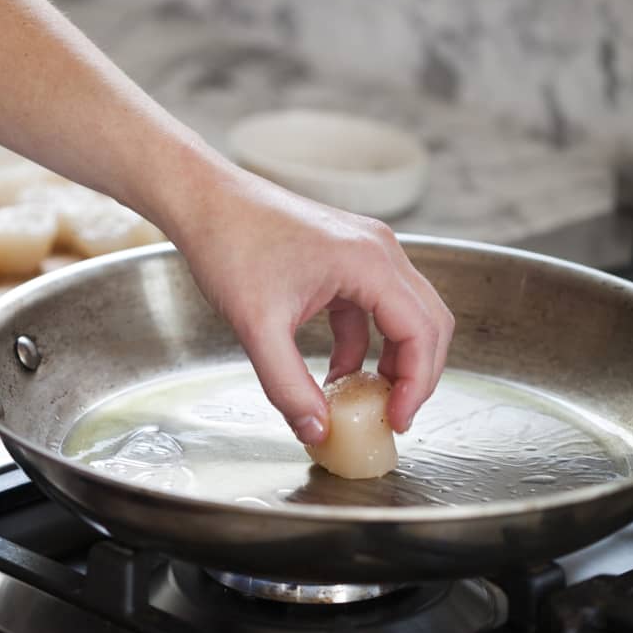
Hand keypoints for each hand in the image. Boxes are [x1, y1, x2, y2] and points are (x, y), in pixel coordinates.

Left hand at [167, 160, 454, 442]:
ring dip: (393, 360)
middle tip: (393, 416)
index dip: (417, 384)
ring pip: (405, 314)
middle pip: (428, 322)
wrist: (204, 201)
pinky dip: (364, 344)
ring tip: (368, 400)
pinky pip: (372, 308)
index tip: (395, 421)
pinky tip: (336, 373)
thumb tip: (317, 432)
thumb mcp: (257, 328)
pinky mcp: (346, 256)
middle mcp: (379, 250)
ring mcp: (365, 250)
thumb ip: (288, 386)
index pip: (421, 332)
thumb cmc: (229, 246)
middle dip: (416, 375)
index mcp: (369, 262)